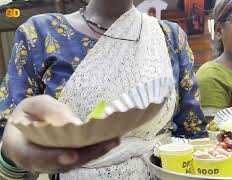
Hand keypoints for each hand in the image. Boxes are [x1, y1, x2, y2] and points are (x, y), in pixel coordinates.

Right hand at [2, 95, 119, 172]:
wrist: (26, 124)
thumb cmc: (28, 113)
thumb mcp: (33, 105)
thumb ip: (50, 111)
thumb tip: (75, 123)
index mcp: (21, 149)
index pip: (36, 158)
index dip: (55, 158)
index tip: (72, 154)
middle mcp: (39, 162)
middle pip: (64, 163)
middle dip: (87, 153)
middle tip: (108, 142)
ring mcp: (55, 163)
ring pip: (77, 162)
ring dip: (97, 152)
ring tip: (114, 139)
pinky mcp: (68, 159)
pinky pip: (82, 156)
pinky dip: (97, 149)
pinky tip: (111, 139)